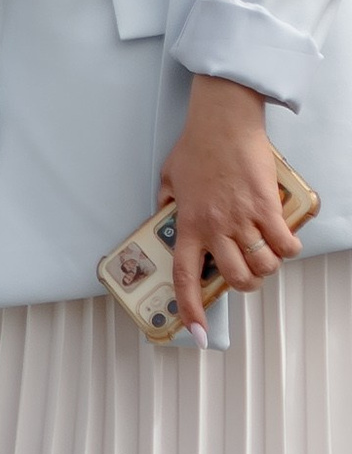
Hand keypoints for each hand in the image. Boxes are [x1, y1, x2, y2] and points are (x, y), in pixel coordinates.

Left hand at [159, 73, 299, 335]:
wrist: (223, 120)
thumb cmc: (197, 146)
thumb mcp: (169, 178)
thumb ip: (167, 202)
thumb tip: (165, 217)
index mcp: (188, 224)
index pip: (186, 277)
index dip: (190, 309)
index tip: (195, 333)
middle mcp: (215, 227)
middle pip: (236, 279)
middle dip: (246, 285)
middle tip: (248, 273)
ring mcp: (242, 218)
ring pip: (263, 265)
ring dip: (268, 267)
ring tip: (266, 256)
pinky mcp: (267, 207)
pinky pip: (285, 244)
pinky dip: (289, 248)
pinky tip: (285, 240)